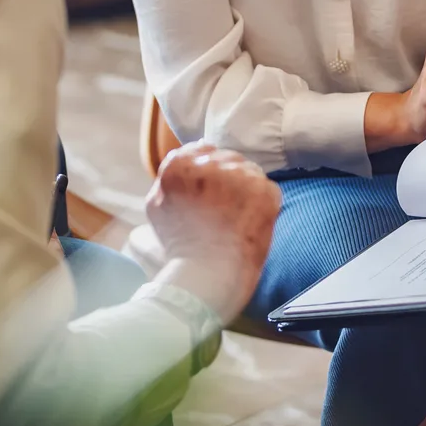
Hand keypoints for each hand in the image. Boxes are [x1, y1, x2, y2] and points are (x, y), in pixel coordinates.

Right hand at [144, 143, 279, 319]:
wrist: (208, 275)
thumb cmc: (180, 246)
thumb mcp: (158, 204)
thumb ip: (170, 176)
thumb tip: (188, 153)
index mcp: (179, 164)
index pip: (201, 150)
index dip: (207, 173)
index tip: (209, 193)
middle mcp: (209, 163)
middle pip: (227, 159)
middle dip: (228, 181)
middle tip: (223, 212)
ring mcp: (239, 175)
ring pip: (248, 171)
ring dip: (246, 191)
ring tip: (235, 220)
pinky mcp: (264, 190)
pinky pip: (267, 188)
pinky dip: (263, 205)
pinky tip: (249, 224)